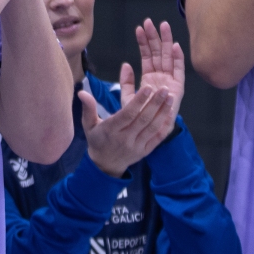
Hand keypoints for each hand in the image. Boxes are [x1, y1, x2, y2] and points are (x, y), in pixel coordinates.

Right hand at [81, 22, 183, 176]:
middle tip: (165, 89)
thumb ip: (88, 108)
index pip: (127, 114)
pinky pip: (158, 138)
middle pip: (143, 120)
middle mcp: (125, 139)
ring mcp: (137, 146)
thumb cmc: (97, 140)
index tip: (148, 88)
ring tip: (170, 98)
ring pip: (152, 128)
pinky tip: (171, 113)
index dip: (138, 101)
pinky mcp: (146, 151)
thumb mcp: (88, 125)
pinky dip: (165, 126)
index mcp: (111, 130)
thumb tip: (82, 92)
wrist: (105, 166)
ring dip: (163, 112)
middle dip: (155, 103)